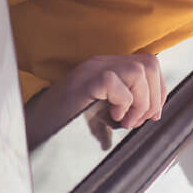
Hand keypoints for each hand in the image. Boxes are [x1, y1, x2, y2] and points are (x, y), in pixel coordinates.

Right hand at [25, 52, 165, 142]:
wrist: (35, 130)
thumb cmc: (65, 124)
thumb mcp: (101, 111)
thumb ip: (124, 105)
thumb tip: (152, 113)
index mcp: (106, 68)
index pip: (148, 64)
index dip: (158, 91)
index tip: (151, 115)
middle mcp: (99, 64)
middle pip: (149, 63)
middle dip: (153, 96)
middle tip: (138, 120)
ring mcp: (90, 71)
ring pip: (138, 70)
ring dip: (140, 102)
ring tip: (125, 121)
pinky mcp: (83, 83)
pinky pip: (116, 82)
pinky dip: (123, 102)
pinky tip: (112, 117)